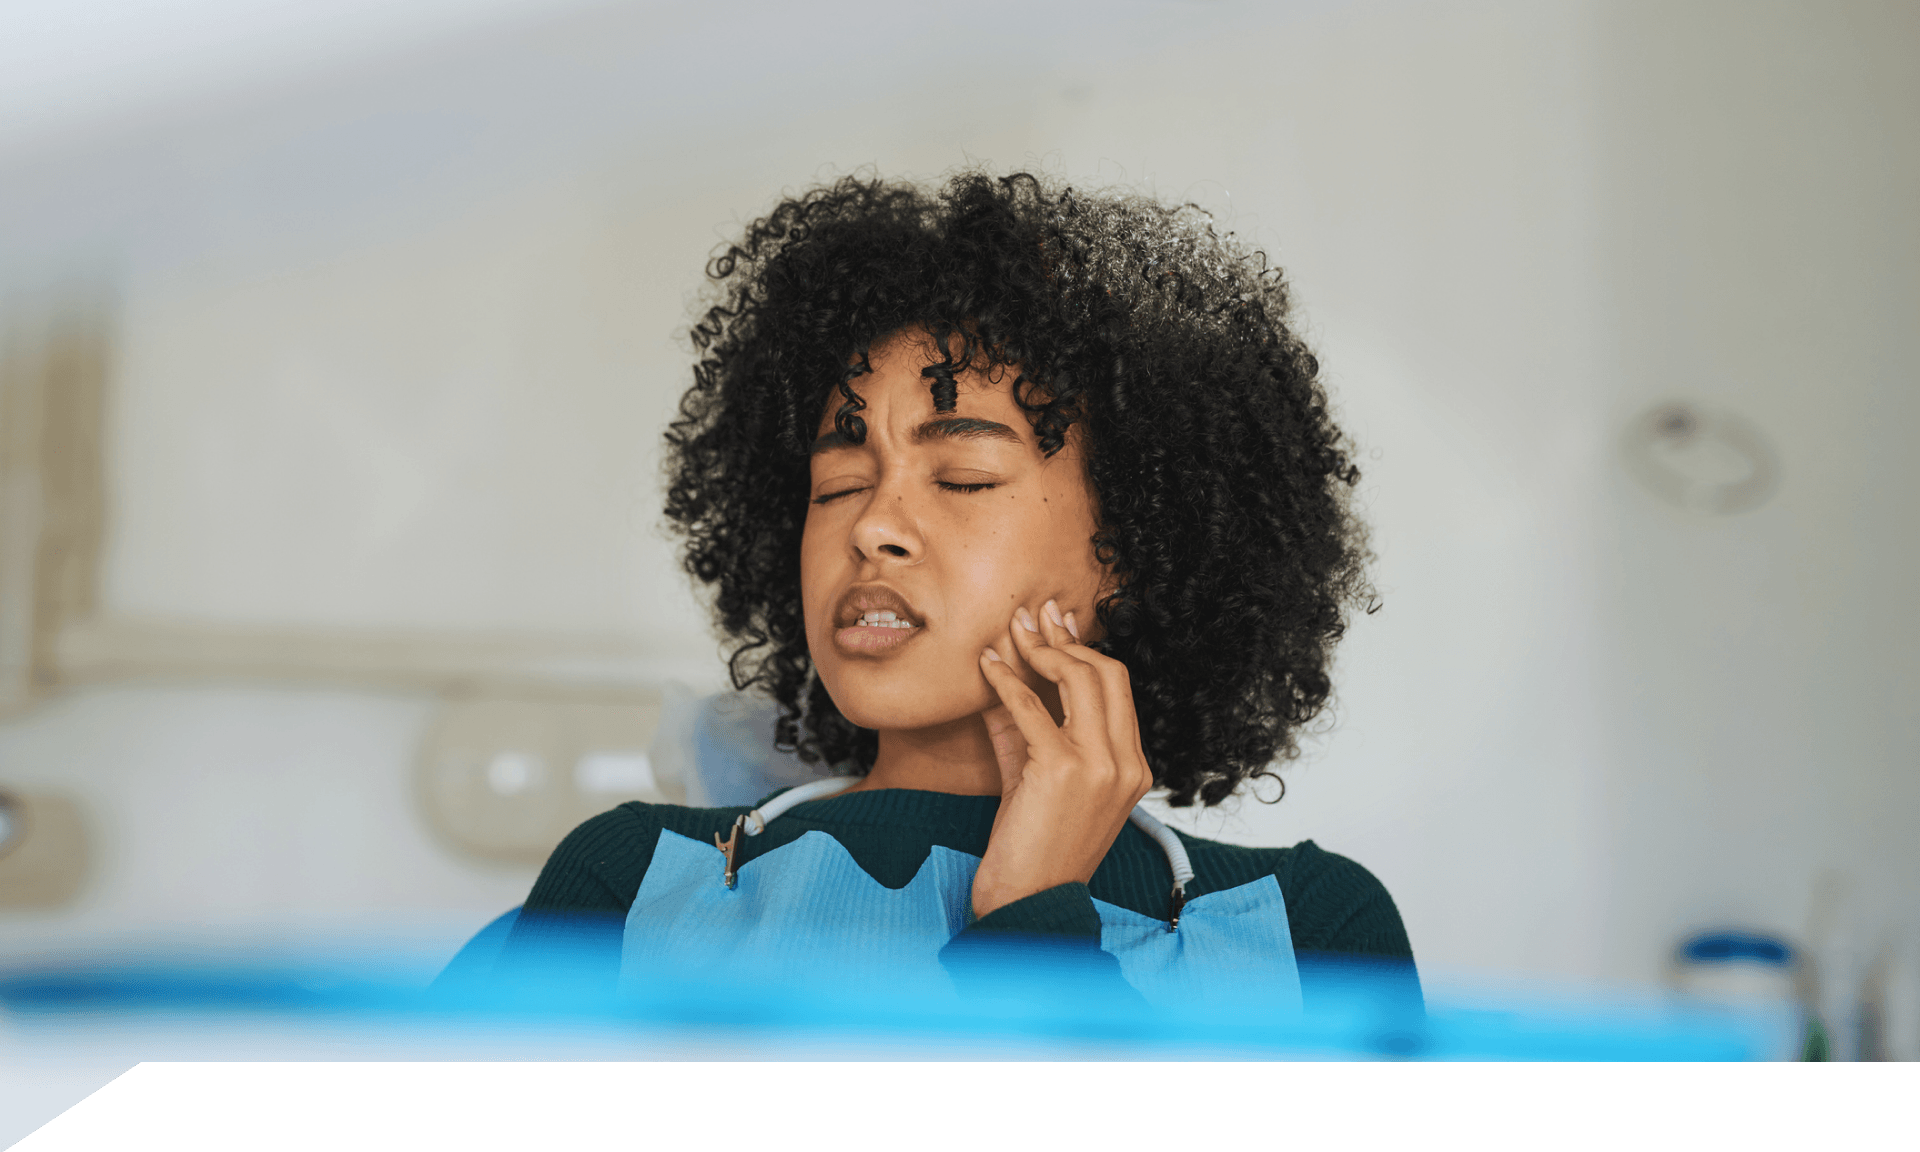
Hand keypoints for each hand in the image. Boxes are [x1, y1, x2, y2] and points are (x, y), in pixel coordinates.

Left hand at [972, 599, 1152, 917]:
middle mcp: (1126, 764)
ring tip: (1012, 630)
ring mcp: (1101, 766)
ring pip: (1081, 679)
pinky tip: (986, 665)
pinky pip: (1033, 707)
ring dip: (1042, 648)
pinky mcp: (1063, 769)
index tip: (1057, 628)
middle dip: (1068, 639)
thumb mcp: (1034, 778)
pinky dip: (1007, 679)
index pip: (1118, 690)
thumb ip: (1025, 728)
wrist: (1027, 903)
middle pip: (1107, 674)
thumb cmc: (1031, 847)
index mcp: (1133, 768)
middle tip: (1035, 615)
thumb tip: (1001, 673)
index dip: (1085, 652)